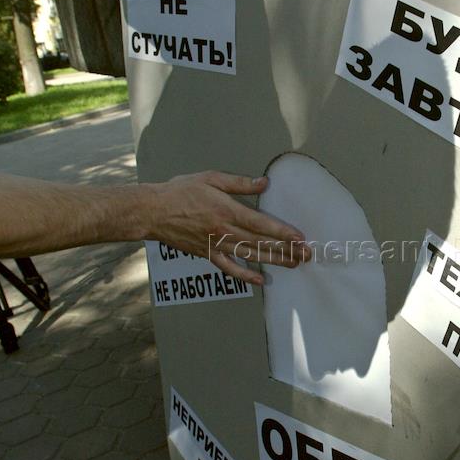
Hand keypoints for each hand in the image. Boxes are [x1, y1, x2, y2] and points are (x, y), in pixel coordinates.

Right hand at [146, 171, 309, 285]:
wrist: (153, 211)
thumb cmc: (180, 191)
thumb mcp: (210, 178)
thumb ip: (239, 183)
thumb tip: (264, 183)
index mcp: (227, 211)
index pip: (261, 224)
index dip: (282, 232)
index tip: (300, 238)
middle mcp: (224, 231)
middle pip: (261, 242)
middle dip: (286, 249)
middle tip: (306, 255)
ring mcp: (216, 245)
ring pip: (250, 256)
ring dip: (274, 261)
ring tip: (293, 264)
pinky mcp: (207, 254)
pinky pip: (229, 268)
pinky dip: (245, 275)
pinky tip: (260, 280)